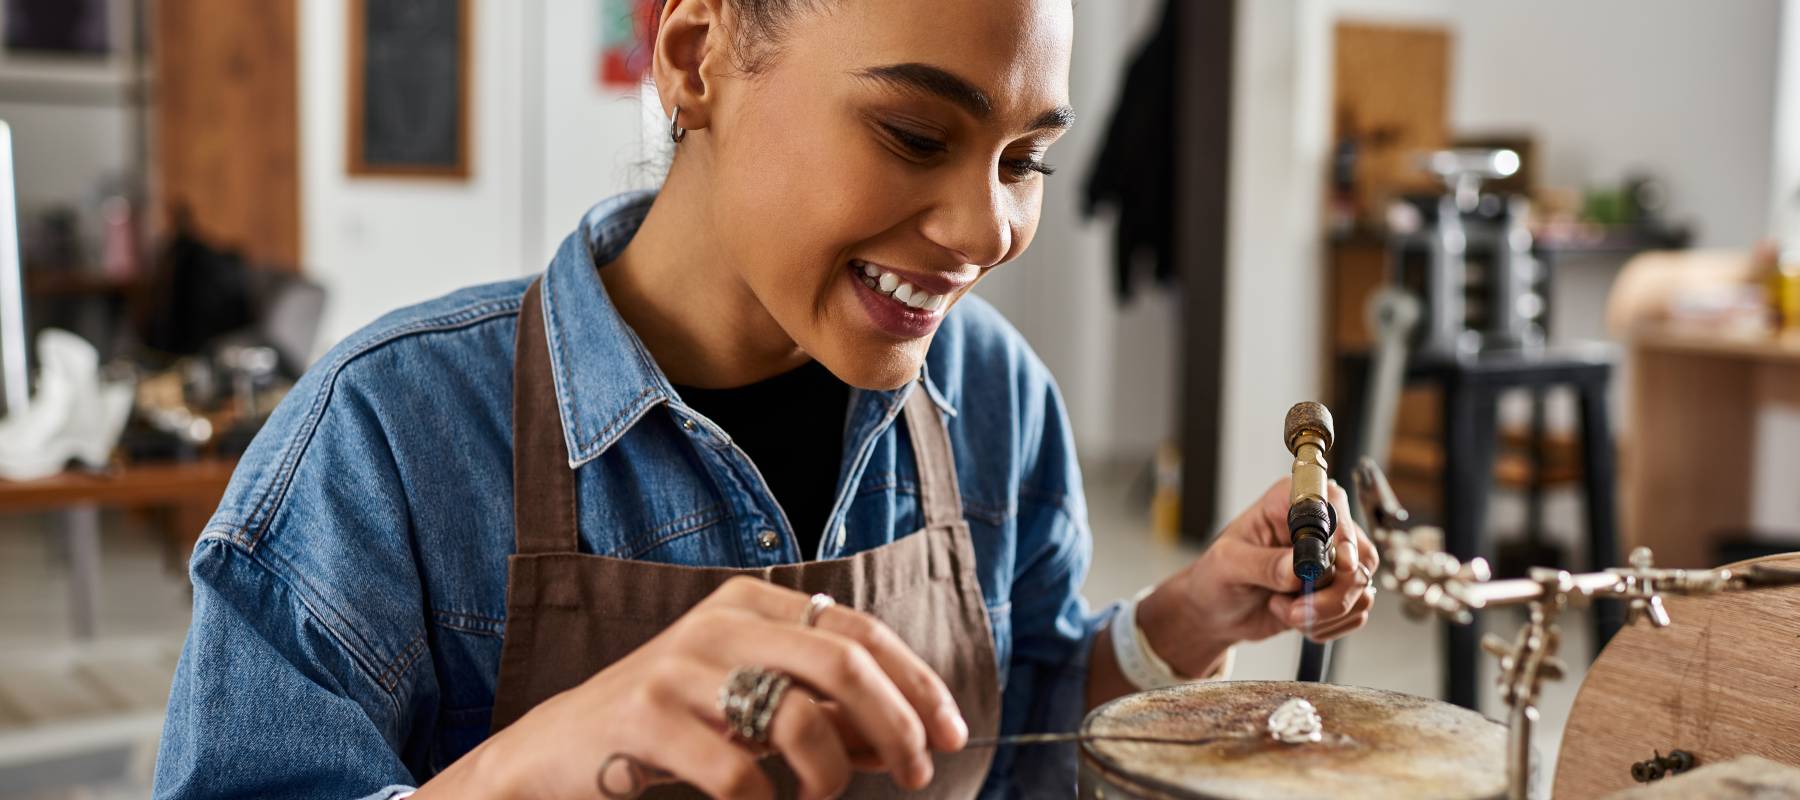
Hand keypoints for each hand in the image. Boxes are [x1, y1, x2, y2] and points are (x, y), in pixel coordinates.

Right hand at [417, 576, 967, 799]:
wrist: (555, 751)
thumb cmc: (670, 727)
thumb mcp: (748, 703)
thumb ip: (822, 710)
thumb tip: (908, 737)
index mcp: (752, 603)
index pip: (860, 630)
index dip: (918, 682)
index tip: (954, 732)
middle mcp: (721, 621)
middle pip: (844, 662)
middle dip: (898, 725)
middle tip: (918, 774)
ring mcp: (680, 666)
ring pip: (799, 719)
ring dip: (834, 776)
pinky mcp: (646, 717)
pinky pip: (740, 774)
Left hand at [1138, 477, 1379, 674]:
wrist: (1216, 612)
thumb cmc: (1216, 577)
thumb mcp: (1228, 565)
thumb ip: (1262, 564)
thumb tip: (1296, 566)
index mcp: (1289, 502)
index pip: (1333, 504)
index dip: (1342, 534)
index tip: (1340, 565)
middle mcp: (1319, 525)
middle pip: (1358, 554)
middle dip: (1332, 593)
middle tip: (1295, 610)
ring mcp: (1334, 559)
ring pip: (1360, 588)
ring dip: (1325, 613)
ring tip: (1285, 611)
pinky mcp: (1339, 589)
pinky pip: (1357, 612)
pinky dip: (1328, 625)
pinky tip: (1298, 620)